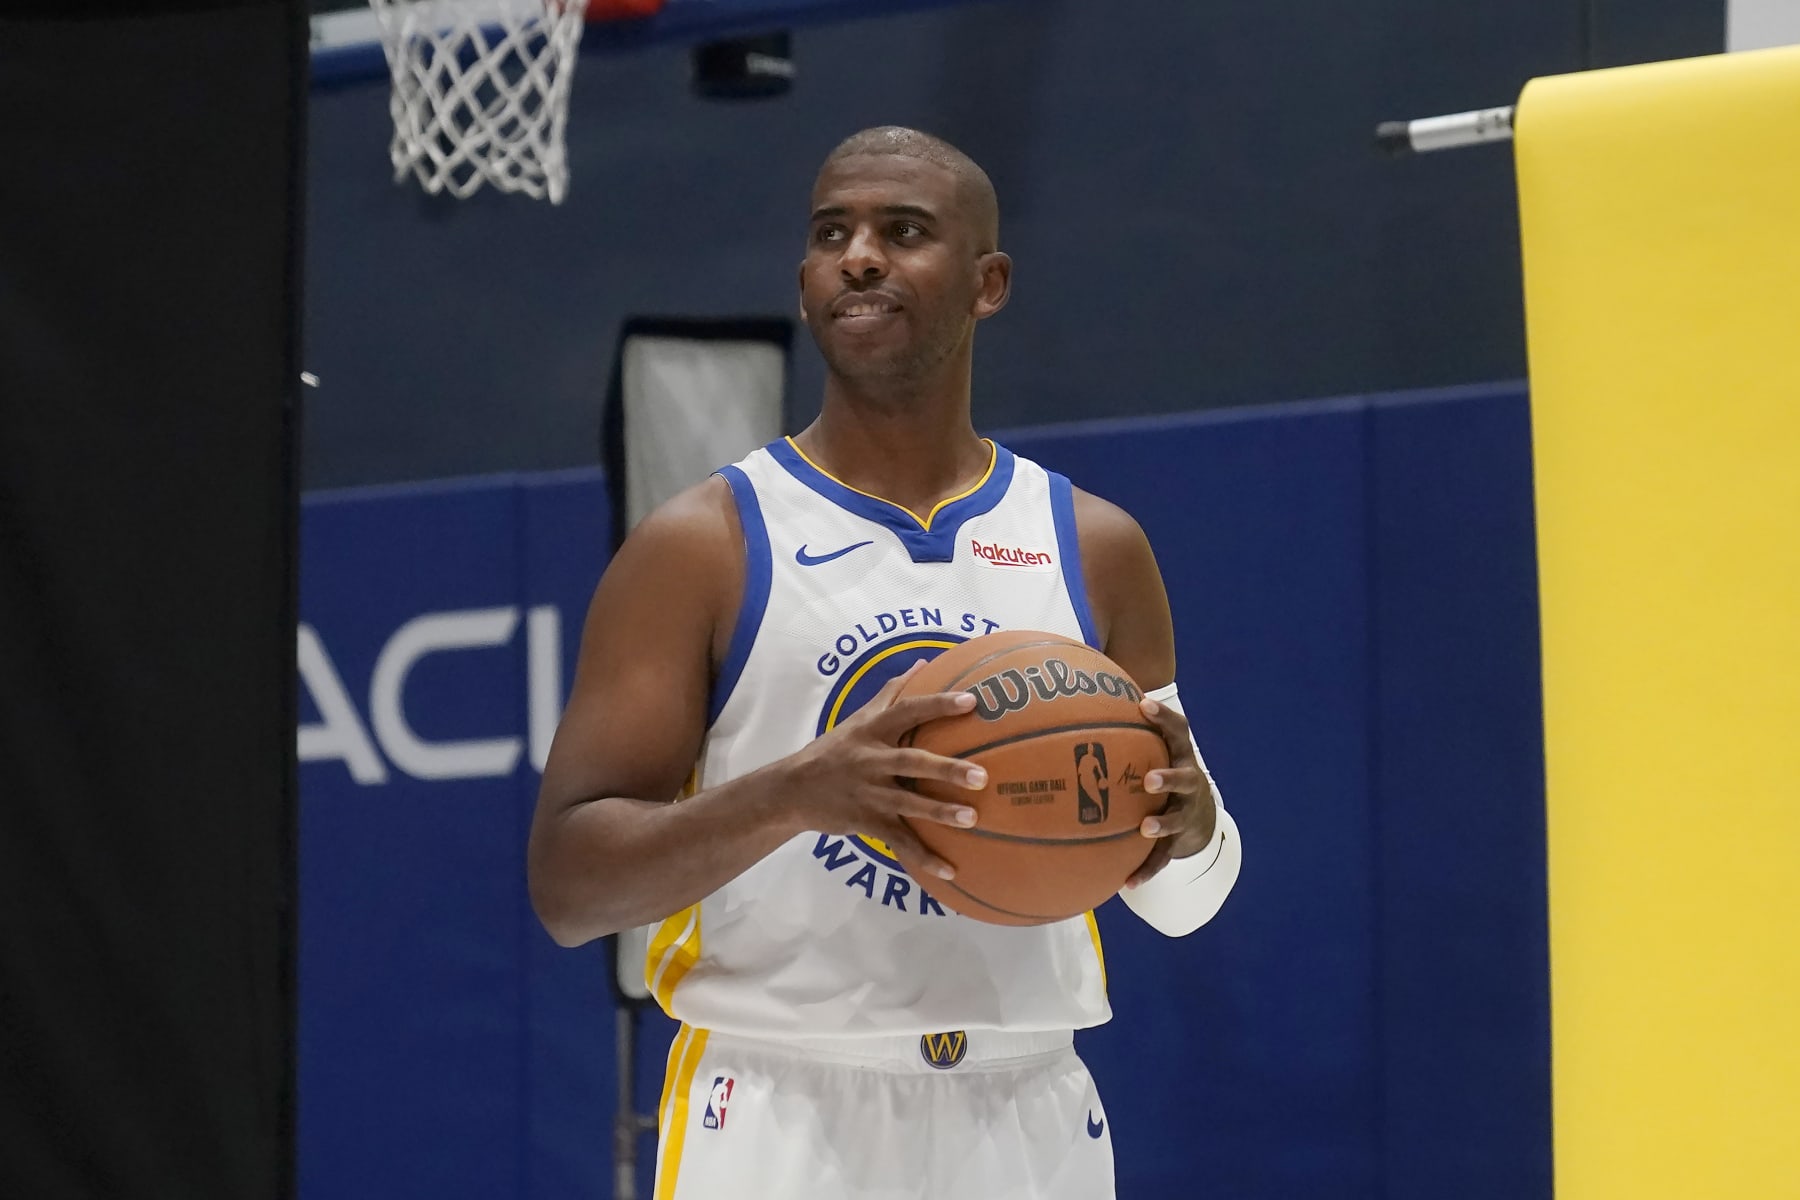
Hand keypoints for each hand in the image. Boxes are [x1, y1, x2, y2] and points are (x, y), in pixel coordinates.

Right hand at [779, 663, 986, 881]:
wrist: (792, 791)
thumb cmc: (833, 750)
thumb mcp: (858, 718)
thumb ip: (891, 692)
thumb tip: (921, 662)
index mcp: (872, 730)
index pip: (908, 711)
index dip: (939, 705)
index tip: (972, 702)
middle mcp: (871, 759)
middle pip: (913, 761)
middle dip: (947, 769)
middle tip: (982, 775)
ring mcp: (869, 792)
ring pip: (909, 803)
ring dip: (940, 812)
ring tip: (973, 818)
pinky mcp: (866, 821)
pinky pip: (899, 840)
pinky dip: (924, 857)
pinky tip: (950, 869)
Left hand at [1125, 695, 1218, 887]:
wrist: (1200, 816)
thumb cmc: (1164, 771)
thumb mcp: (1155, 749)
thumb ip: (1127, 727)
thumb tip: (1084, 696)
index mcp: (1180, 756)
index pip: (1178, 732)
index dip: (1163, 717)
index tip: (1143, 705)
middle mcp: (1188, 784)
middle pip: (1184, 779)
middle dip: (1168, 778)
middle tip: (1149, 779)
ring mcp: (1185, 814)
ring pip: (1176, 820)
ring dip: (1162, 824)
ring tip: (1144, 828)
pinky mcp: (1177, 842)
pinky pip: (1161, 858)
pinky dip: (1145, 871)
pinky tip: (1126, 883)